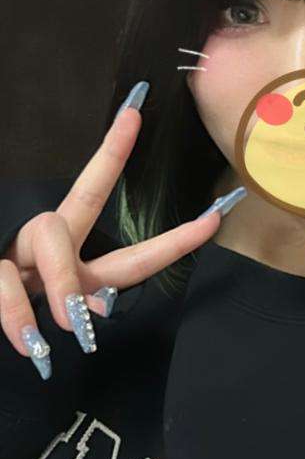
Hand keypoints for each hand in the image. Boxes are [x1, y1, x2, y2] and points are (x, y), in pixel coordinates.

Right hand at [0, 83, 223, 378]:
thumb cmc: (10, 308)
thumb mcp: (48, 307)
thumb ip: (79, 300)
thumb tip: (102, 305)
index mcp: (60, 246)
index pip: (93, 195)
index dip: (117, 158)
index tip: (137, 112)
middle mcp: (39, 239)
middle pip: (83, 193)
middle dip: (111, 156)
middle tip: (136, 120)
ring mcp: (11, 251)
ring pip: (50, 235)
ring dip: (67, 281)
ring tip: (74, 327)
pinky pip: (6, 282)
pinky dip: (21, 314)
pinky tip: (32, 346)